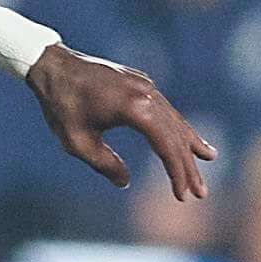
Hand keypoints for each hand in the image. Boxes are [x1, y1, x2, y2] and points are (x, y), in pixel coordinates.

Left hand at [30, 47, 213, 197]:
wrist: (52, 66)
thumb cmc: (60, 105)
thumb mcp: (77, 142)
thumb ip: (104, 164)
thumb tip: (125, 182)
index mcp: (135, 108)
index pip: (166, 146)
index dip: (176, 173)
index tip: (182, 195)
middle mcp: (148, 94)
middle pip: (176, 135)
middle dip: (188, 166)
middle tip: (201, 193)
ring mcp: (147, 86)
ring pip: (175, 121)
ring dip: (189, 145)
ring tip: (208, 162)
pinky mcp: (141, 84)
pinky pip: (165, 110)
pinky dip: (177, 126)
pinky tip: (187, 137)